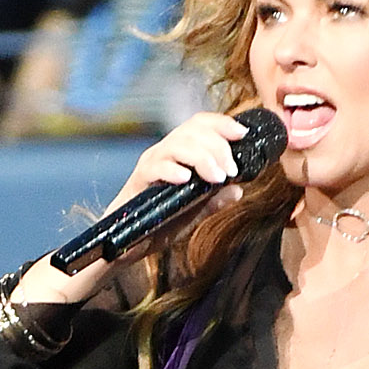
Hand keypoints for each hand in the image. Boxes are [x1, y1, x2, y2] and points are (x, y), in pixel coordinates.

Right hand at [14, 110, 252, 305]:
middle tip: (231, 170)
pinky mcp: (138, 181)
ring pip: (177, 144)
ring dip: (202, 157)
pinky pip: (154, 167)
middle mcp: (165, 153)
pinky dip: (172, 169)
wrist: (126, 245)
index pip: (201, 125)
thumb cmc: (157, 224)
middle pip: (192, 130)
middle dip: (218, 145)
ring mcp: (151, 164)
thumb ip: (214, 201)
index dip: (222, 124)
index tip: (243, 133)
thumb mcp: (193, 213)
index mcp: (180, 154)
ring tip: (217, 176)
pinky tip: (186, 179)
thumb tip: (239, 190)